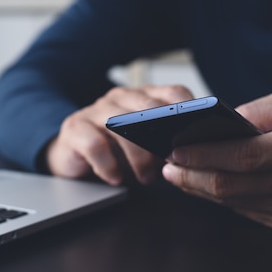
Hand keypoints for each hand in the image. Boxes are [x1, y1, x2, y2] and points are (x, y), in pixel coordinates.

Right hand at [46, 85, 193, 185]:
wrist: (73, 155)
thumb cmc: (116, 151)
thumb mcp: (147, 145)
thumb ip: (169, 143)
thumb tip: (197, 155)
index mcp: (143, 96)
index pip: (172, 92)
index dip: (189, 111)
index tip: (198, 135)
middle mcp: (120, 98)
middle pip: (148, 108)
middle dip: (163, 137)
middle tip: (171, 162)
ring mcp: (95, 110)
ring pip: (122, 125)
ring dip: (138, 155)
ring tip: (147, 178)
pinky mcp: (75, 129)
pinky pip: (95, 144)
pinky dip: (108, 164)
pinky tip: (116, 178)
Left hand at [162, 88, 271, 228]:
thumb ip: (255, 111)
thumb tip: (214, 125)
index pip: (245, 156)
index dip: (206, 154)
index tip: (176, 149)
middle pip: (233, 186)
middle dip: (192, 177)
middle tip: (167, 167)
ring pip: (234, 201)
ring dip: (200, 188)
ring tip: (178, 173)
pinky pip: (245, 209)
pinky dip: (221, 196)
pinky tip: (204, 183)